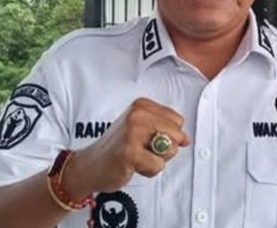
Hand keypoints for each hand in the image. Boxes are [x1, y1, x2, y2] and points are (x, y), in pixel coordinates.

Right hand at [65, 98, 190, 194]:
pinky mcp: (129, 152)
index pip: (178, 120)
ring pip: (169, 150)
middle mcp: (137, 114)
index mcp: (141, 105)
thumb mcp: (141, 129)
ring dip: (156, 160)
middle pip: (177, 134)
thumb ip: (164, 129)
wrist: (90, 165)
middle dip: (165, 149)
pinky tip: (132, 165)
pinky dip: (148, 171)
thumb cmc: (118, 148)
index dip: (168, 135)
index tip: (148, 138)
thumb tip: (186, 139)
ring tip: (137, 157)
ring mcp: (133, 132)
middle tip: (142, 150)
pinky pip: (158, 165)